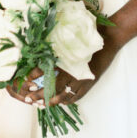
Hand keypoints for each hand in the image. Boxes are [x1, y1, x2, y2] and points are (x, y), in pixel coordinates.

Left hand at [7, 24, 125, 108]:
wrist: (110, 38)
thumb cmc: (92, 33)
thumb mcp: (73, 35)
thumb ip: (59, 41)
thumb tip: (42, 42)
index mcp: (68, 58)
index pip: (47, 69)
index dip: (35, 75)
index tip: (26, 79)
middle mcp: (74, 70)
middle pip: (53, 86)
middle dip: (39, 94)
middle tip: (29, 99)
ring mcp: (83, 78)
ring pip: (65, 94)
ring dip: (52, 100)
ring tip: (42, 104)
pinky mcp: (90, 82)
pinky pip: (78, 95)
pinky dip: (68, 100)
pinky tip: (62, 102)